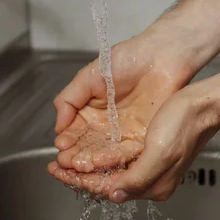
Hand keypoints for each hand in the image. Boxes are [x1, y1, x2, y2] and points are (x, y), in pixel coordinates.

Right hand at [48, 30, 195, 180]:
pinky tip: (101, 161)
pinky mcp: (143, 138)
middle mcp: (106, 126)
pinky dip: (114, 159)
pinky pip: (126, 153)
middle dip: (76, 155)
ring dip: (92, 161)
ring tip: (81, 164)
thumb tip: (58, 127)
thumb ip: (68, 99)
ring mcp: (124, 134)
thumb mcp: (89, 76)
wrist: (161, 55)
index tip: (61, 146)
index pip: (74, 132)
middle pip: (87, 147)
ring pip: (104, 154)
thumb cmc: (128, 58)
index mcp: (91, 112)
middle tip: (67, 161)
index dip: (67, 140)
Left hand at [49, 79, 219, 201]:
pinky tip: (88, 148)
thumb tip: (114, 196)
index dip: (80, 181)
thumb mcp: (160, 154)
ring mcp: (148, 164)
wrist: (203, 104)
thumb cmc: (186, 126)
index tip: (59, 172)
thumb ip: (136, 179)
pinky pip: (117, 157)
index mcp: (153, 185)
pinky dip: (99, 154)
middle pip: (106, 181)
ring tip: (66, 158)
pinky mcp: (148, 148)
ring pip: (109, 169)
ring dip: (87, 164)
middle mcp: (149, 178)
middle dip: (79, 174)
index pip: (107, 189)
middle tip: (56, 166)